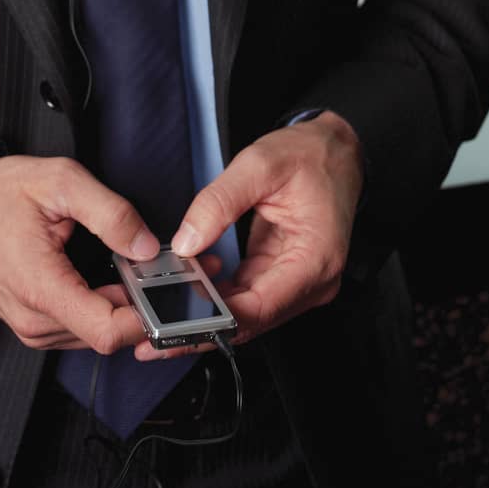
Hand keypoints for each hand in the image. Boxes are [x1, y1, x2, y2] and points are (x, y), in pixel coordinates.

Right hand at [0, 154, 220, 351]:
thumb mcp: (60, 182)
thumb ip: (110, 213)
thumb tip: (147, 245)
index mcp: (42, 290)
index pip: (108, 331)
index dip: (150, 318)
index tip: (177, 295)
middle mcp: (37, 321)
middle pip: (111, 332)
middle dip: (151, 306)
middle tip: (187, 273)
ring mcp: (35, 326)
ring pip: (99, 331)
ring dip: (133, 306)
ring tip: (160, 270)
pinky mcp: (36, 322)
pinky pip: (83, 324)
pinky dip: (110, 305)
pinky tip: (128, 278)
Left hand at [133, 110, 365, 361]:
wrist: (337, 149)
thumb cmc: (310, 155)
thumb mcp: (259, 165)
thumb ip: (218, 202)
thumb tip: (185, 242)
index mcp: (315, 259)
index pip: (259, 309)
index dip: (213, 323)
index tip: (172, 327)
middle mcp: (312, 281)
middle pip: (250, 322)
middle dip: (200, 330)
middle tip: (150, 337)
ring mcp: (299, 283)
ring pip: (246, 315)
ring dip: (204, 319)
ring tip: (157, 319)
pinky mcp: (284, 276)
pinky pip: (247, 297)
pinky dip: (216, 299)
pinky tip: (185, 294)